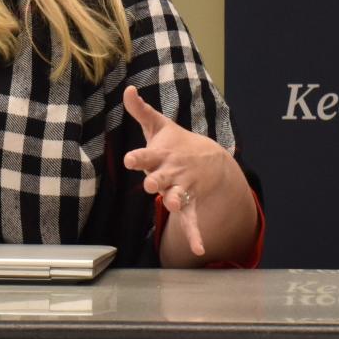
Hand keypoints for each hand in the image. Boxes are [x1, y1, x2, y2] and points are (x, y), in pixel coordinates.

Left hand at [121, 85, 231, 257]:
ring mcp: (182, 188)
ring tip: (173, 205)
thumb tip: (128, 89)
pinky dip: (195, 234)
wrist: (211, 160)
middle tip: (151, 184)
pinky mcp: (189, 202)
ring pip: (177, 196)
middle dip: (156, 181)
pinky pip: (191, 220)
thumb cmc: (177, 143)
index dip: (138, 158)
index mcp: (161, 154)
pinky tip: (199, 249)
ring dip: (175, 201)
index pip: (145, 155)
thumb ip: (140, 110)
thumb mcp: (158, 126)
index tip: (131, 159)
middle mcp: (171, 172)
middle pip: (160, 178)